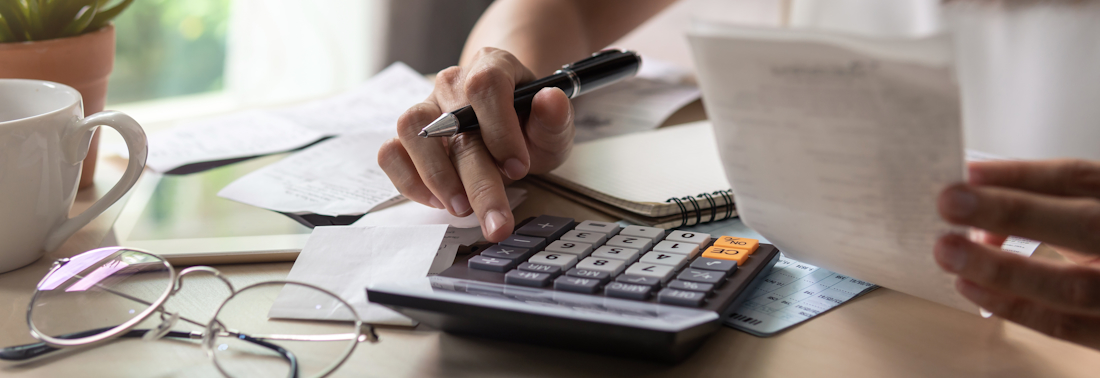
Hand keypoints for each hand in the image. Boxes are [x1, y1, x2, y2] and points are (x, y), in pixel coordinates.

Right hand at [378, 47, 575, 241]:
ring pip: (412, 131)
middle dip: (478, 181)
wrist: (507, 130)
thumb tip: (550, 100)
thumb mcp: (552, 127)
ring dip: (437, 176)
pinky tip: (438, 201)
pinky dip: (409, 181)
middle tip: (497, 221)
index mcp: (492, 66)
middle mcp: (453, 83)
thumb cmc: (528, 127)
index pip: (486, 84)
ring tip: (462, 208)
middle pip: (453, 122)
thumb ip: (555, 118)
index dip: (500, 128)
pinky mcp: (406, 136)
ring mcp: (425, 107)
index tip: (518, 168)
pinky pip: (391, 153)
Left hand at [935, 159, 1099, 348]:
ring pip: (1071, 285)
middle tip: (949, 203)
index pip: (1080, 179)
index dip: (1023, 175)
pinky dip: (1012, 306)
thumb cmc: (1099, 245)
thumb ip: (1045, 210)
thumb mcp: (1087, 214)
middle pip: (1084, 224)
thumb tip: (977, 220)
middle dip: (1011, 212)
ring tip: (948, 251)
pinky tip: (970, 287)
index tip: (968, 173)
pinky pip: (1063, 325)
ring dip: (1001, 268)